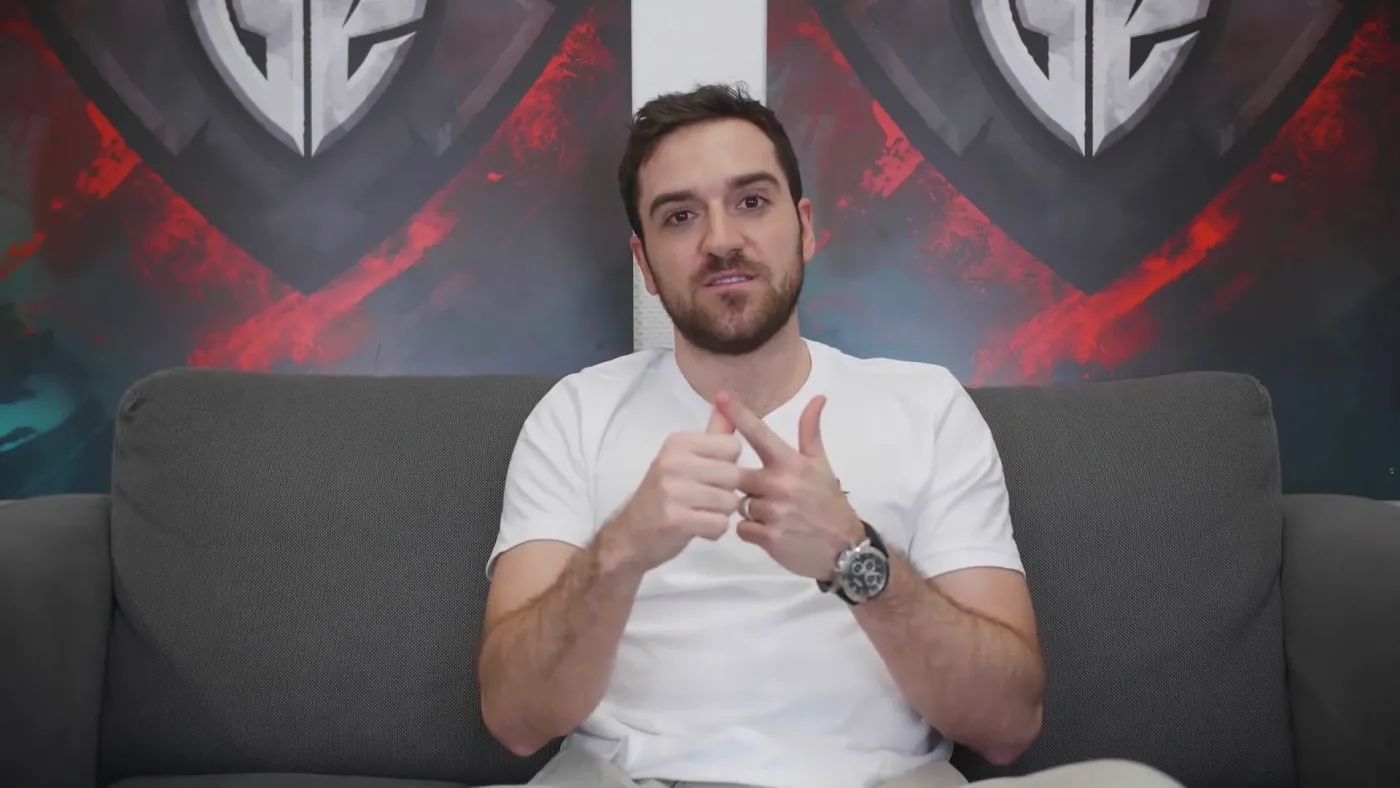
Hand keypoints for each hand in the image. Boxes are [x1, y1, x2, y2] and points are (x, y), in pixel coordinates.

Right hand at [603, 404, 743, 572]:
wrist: (629, 535)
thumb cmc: (662, 494)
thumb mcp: (683, 458)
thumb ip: (711, 433)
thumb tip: (727, 399)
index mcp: (677, 442)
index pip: (732, 446)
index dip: (728, 464)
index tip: (709, 475)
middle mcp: (674, 462)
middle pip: (734, 475)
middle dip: (726, 492)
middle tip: (704, 499)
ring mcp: (673, 491)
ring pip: (729, 502)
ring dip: (720, 513)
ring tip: (699, 513)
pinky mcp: (676, 520)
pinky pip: (719, 525)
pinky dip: (713, 531)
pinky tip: (696, 527)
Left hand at [715, 391, 864, 580]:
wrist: (844, 548)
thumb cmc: (828, 503)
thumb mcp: (822, 465)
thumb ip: (811, 432)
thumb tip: (818, 397)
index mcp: (791, 463)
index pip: (759, 434)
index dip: (738, 414)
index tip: (719, 397)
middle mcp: (780, 484)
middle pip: (737, 475)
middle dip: (745, 484)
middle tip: (767, 494)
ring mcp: (774, 511)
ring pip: (739, 503)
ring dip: (751, 509)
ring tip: (774, 515)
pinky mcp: (768, 537)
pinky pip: (742, 528)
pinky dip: (751, 530)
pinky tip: (770, 531)